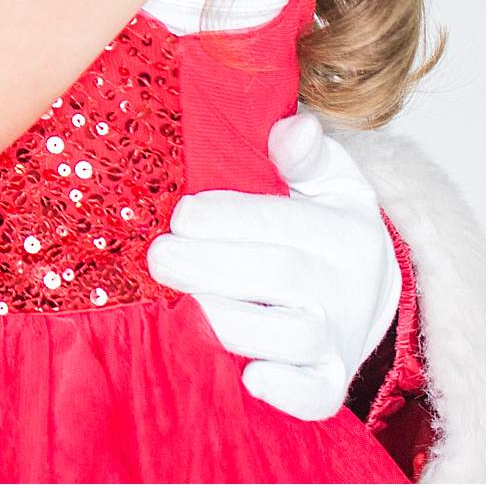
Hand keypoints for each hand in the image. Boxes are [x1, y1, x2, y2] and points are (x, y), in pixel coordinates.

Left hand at [147, 111, 401, 420]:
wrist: (365, 289)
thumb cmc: (321, 222)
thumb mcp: (325, 179)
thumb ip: (304, 153)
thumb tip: (294, 128)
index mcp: (343, 229)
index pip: (278, 222)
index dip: (220, 218)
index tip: (180, 215)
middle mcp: (348, 286)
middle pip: (278, 276)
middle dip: (205, 265)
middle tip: (159, 257)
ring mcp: (339, 337)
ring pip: (289, 334)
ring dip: (227, 320)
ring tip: (183, 302)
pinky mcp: (328, 379)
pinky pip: (316, 396)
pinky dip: (286, 392)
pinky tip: (250, 377)